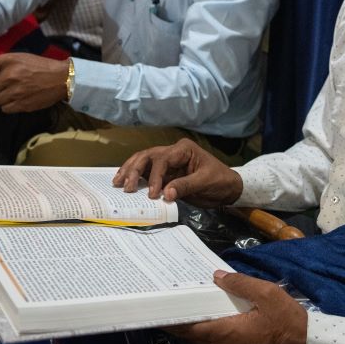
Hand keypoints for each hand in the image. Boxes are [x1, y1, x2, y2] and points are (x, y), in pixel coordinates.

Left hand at [0, 53, 68, 113]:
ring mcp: (16, 91)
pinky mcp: (22, 104)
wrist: (62, 78)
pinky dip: (9, 106)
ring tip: (12, 92)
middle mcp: (10, 75)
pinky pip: (5, 109)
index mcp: (8, 61)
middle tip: (2, 86)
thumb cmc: (38, 66)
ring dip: (0, 98)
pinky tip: (18, 99)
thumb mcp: (18, 58)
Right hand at [114, 138, 242, 205]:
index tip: (153, 194)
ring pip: (143, 161)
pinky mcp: (165, 173)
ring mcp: (168, 162)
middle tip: (126, 187)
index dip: (155, 176)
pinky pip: (146, 172)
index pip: (163, 159)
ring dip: (130, 171)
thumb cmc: (219, 181)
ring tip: (117, 183)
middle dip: (135, 169)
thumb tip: (165, 194)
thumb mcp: (205, 182)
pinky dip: (135, 177)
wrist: (227, 188)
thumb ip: (185, 186)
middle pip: (148, 156)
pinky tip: (124, 183)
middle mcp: (173, 152)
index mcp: (183, 149)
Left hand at [166, 270, 306, 343]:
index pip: (188, 327)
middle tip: (174, 301)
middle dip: (183, 320)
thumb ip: (239, 283)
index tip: (157, 308)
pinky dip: (212, 335)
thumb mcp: (267, 293)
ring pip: (205, 343)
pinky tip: (216, 320)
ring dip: (198, 327)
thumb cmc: (287, 320)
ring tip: (192, 307)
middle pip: (194, 336)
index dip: (171, 318)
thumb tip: (216, 276)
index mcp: (225, 334)